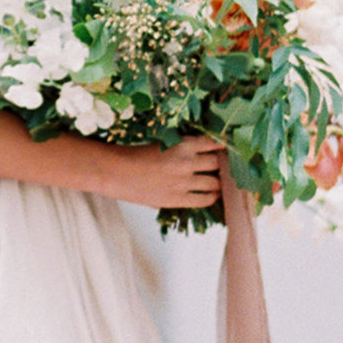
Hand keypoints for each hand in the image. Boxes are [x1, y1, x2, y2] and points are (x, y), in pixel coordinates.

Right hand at [92, 133, 223, 213]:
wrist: (116, 172)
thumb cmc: (136, 156)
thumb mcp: (162, 143)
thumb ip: (183, 148)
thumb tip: (203, 153)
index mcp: (183, 144)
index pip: (213, 143)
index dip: (221, 146)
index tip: (225, 148)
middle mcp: (187, 162)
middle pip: (216, 163)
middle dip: (219, 164)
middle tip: (219, 166)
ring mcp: (184, 182)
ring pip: (214, 182)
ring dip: (217, 181)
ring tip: (216, 181)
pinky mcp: (178, 199)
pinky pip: (205, 199)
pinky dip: (211, 196)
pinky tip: (211, 194)